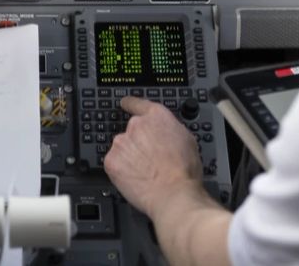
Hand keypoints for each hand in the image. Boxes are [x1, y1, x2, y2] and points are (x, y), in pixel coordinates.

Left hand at [104, 96, 201, 216]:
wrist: (173, 194)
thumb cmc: (184, 171)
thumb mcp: (186, 139)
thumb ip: (169, 128)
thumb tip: (164, 132)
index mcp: (156, 117)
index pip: (137, 104)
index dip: (131, 104)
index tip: (125, 104)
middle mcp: (136, 125)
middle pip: (131, 131)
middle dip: (138, 143)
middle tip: (150, 159)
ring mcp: (121, 142)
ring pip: (122, 147)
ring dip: (129, 156)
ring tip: (145, 171)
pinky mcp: (111, 160)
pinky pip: (114, 162)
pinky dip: (121, 169)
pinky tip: (135, 177)